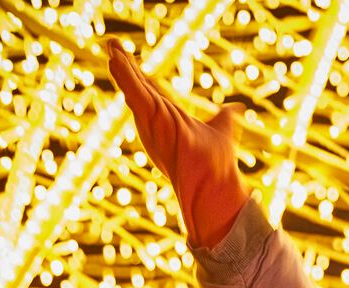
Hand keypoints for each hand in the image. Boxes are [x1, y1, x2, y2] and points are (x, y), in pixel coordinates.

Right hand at [106, 38, 248, 247]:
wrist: (215, 182)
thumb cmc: (217, 164)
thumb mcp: (223, 130)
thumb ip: (225, 117)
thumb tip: (237, 108)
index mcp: (170, 117)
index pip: (151, 90)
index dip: (140, 74)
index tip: (128, 58)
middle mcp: (157, 119)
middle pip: (138, 86)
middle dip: (124, 65)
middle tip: (112, 43)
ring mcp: (153, 120)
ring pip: (134, 88)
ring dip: (122, 68)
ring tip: (111, 46)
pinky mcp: (153, 120)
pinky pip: (136, 94)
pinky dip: (125, 78)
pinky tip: (115, 60)